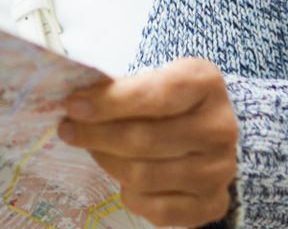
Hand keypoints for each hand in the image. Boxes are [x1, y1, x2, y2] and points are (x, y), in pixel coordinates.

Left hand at [59, 58, 237, 227]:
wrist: (206, 132)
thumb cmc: (167, 100)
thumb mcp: (153, 78)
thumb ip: (122, 88)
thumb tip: (77, 105)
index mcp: (205, 83)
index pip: (154, 95)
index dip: (110, 102)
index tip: (73, 106)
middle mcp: (220, 127)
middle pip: (145, 139)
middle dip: (97, 135)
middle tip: (68, 130)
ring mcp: (220, 169)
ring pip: (145, 175)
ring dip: (108, 163)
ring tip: (94, 150)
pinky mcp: (212, 204)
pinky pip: (157, 210)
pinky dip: (131, 196)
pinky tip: (123, 179)